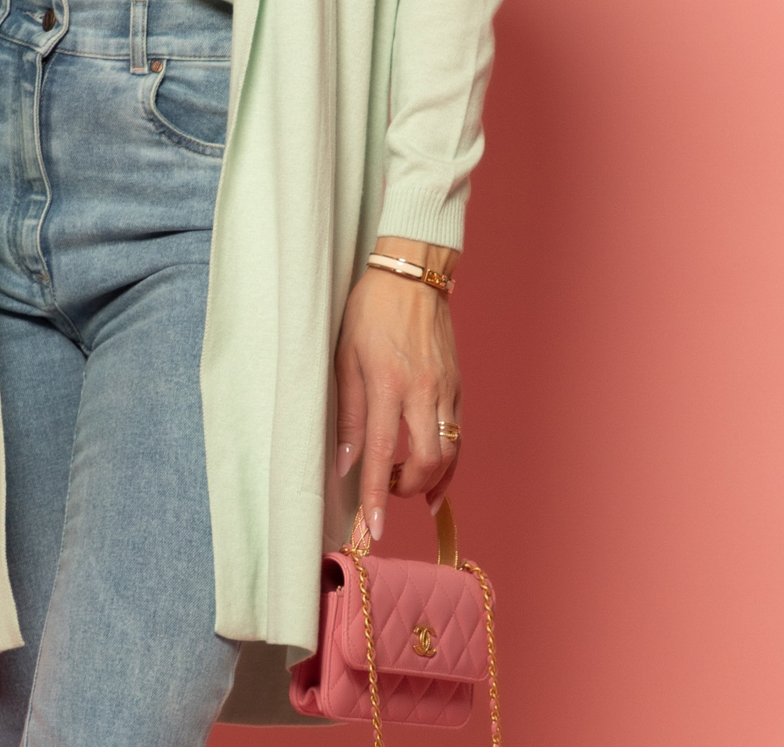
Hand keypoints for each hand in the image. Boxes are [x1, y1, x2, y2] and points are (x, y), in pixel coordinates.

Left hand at [334, 237, 461, 540]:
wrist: (412, 274)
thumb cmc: (370, 310)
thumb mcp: (345, 356)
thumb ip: (346, 411)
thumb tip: (344, 461)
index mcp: (388, 382)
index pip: (381, 452)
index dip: (377, 495)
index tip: (373, 528)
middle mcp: (423, 390)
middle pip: (428, 462)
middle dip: (408, 490)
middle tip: (387, 492)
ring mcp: (446, 388)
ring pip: (450, 453)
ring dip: (431, 479)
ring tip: (410, 488)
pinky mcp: (458, 384)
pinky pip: (456, 432)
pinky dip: (447, 456)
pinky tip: (434, 467)